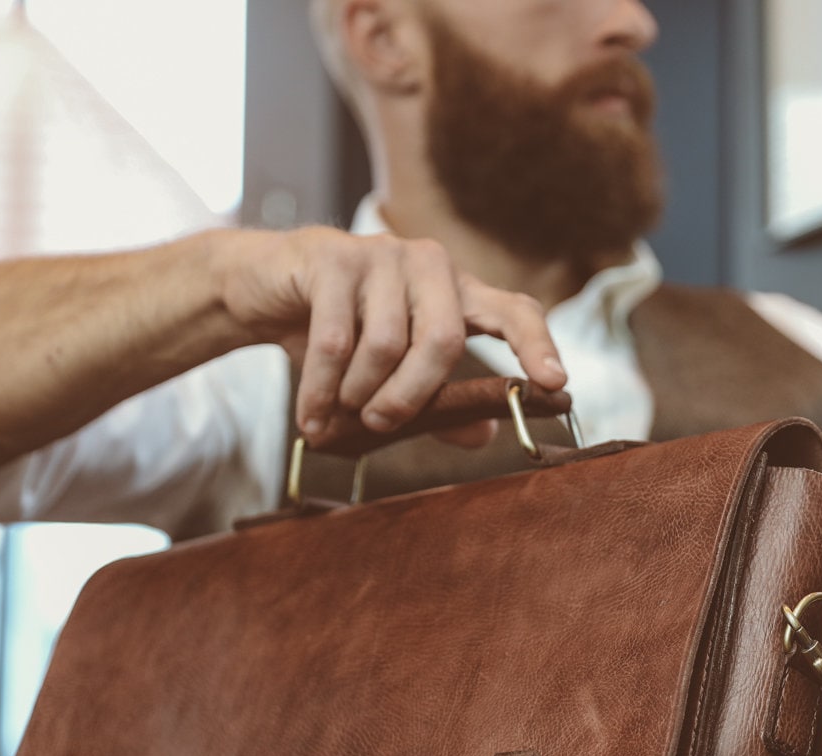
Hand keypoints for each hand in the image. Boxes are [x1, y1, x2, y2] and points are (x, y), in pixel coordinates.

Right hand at [215, 227, 565, 445]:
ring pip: (387, 344)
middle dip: (412, 396)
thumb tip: (485, 436)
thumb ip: (440, 404)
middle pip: (445, 340)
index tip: (554, 384)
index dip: (537, 345)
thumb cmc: (343, 332)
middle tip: (380, 426)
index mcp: (458, 292)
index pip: (515, 311)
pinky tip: (312, 417)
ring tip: (338, 415)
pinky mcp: (332, 256)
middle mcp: (430, 264)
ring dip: (359, 394)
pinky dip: (322, 391)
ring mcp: (382, 253)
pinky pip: (335, 341)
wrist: (266, 290)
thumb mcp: (393, 375)